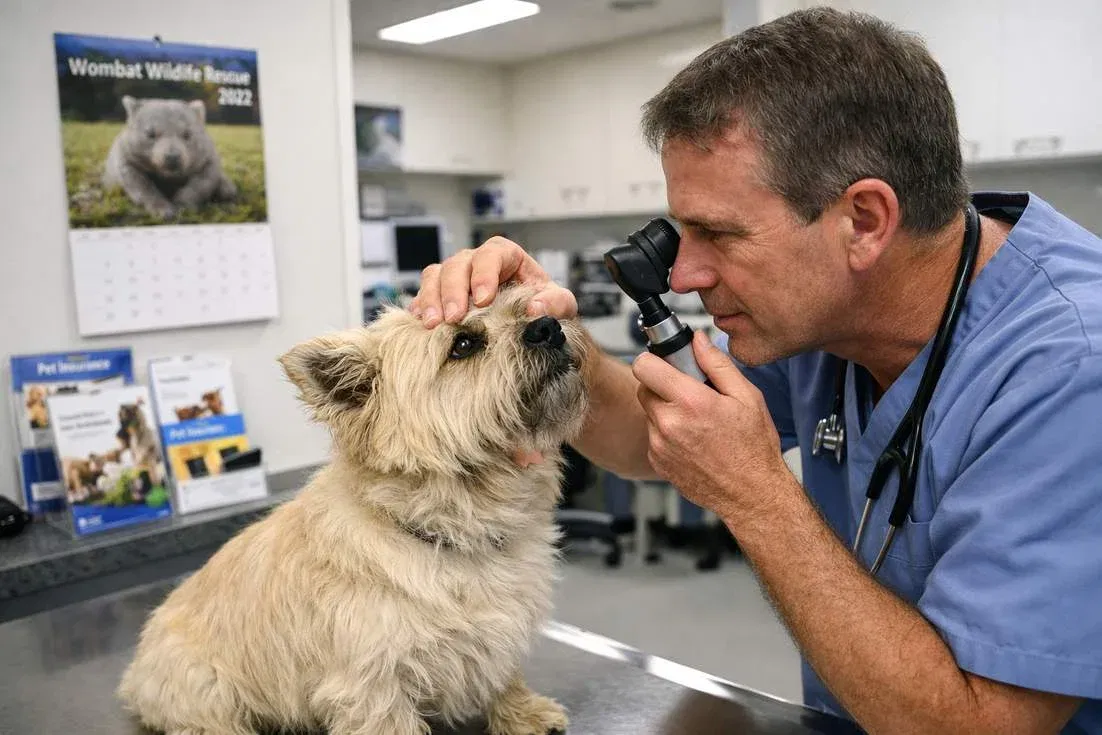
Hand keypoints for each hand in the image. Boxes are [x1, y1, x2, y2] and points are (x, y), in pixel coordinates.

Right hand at [409, 236, 576, 327]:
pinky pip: (424, 293)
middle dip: (453, 291)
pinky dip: (420, 307)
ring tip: (432, 324)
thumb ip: (555, 303)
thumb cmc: (543, 303)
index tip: (484, 300)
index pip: (491, 255)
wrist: (529, 318)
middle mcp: (477, 261)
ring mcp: (457, 276)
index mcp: (506, 255)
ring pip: (435, 275)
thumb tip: (535, 308)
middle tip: (454, 318)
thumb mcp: (560, 303)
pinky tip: (419, 323)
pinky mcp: (441, 294)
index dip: (484, 275)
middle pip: (457, 264)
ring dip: (432, 299)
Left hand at [631, 331, 789, 520]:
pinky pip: (653, 435)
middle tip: (689, 393)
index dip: (655, 360)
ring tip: (695, 420)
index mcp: (689, 402)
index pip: (644, 366)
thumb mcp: (746, 397)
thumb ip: (716, 364)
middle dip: (662, 385)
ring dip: (666, 410)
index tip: (667, 364)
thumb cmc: (753, 449)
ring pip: (649, 412)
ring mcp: (659, 445)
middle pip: (644, 387)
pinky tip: (692, 439)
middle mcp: (668, 424)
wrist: (751, 494)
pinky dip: (667, 433)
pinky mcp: (657, 461)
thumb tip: (697, 341)